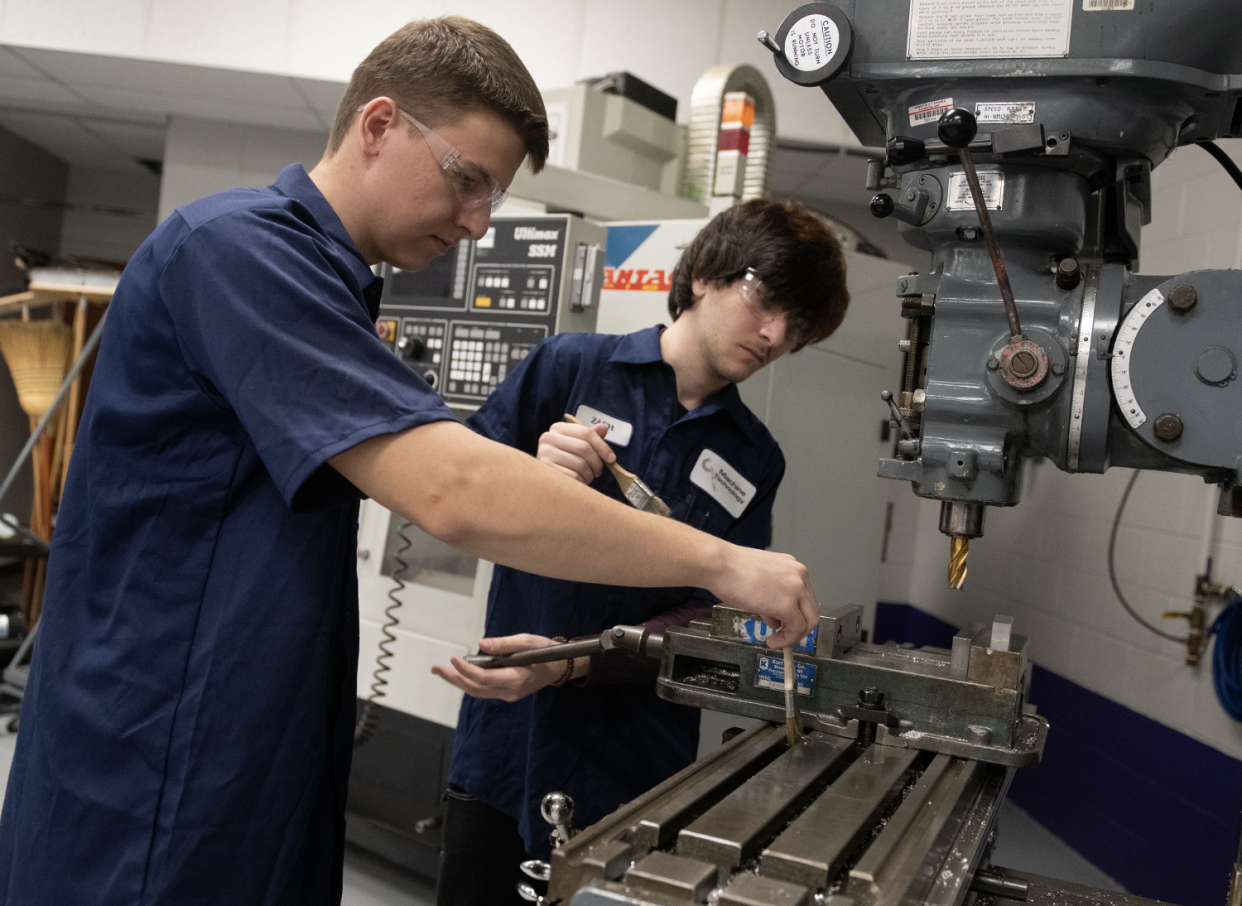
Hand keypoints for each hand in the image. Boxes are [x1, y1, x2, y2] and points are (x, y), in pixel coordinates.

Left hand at [431, 633, 581, 701]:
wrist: (559, 667)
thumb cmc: (545, 651)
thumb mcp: (528, 641)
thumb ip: (505, 644)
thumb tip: (481, 644)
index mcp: (516, 678)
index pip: (485, 678)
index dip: (467, 670)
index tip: (454, 658)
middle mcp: (509, 691)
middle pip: (476, 688)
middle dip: (454, 678)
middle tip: (436, 668)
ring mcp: (507, 694)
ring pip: (477, 691)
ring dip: (458, 681)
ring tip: (441, 671)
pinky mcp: (506, 692)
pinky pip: (483, 690)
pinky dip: (469, 682)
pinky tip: (459, 674)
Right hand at [537, 421, 613, 483]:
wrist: (547, 479)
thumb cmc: (566, 459)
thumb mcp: (578, 444)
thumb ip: (590, 436)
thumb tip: (603, 428)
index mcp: (558, 428)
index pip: (586, 433)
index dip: (602, 446)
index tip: (612, 458)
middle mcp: (548, 438)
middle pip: (584, 448)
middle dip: (597, 462)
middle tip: (598, 471)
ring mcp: (545, 454)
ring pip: (580, 464)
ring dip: (590, 474)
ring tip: (587, 476)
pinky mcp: (546, 470)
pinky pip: (573, 476)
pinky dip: (581, 481)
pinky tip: (579, 481)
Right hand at [712, 546, 819, 649]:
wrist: (719, 565)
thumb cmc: (729, 568)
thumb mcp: (758, 579)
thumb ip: (771, 595)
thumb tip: (773, 615)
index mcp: (792, 567)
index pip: (804, 595)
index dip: (796, 613)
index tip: (785, 622)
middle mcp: (799, 575)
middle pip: (810, 609)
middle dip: (798, 626)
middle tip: (784, 634)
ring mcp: (796, 590)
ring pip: (809, 621)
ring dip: (793, 635)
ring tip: (776, 640)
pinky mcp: (787, 605)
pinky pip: (796, 629)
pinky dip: (786, 640)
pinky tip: (773, 642)